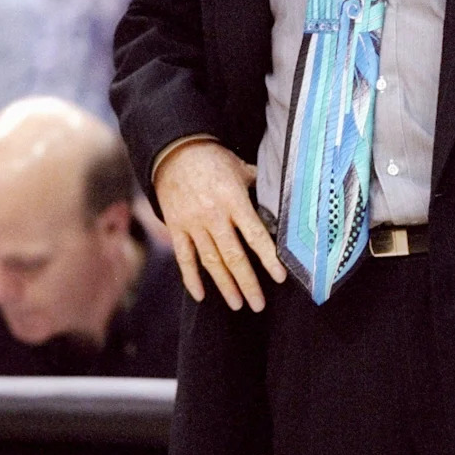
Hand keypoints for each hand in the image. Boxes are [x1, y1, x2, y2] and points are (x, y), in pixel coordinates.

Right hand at [154, 140, 286, 310]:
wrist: (174, 150)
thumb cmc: (213, 159)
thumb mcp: (240, 168)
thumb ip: (258, 187)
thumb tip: (280, 199)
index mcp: (234, 201)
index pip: (255, 235)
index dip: (268, 258)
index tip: (280, 277)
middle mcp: (214, 216)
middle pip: (233, 256)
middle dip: (248, 283)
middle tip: (258, 304)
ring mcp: (193, 223)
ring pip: (210, 261)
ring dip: (225, 285)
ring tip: (237, 304)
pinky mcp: (176, 227)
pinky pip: (184, 257)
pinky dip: (191, 277)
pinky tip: (201, 295)